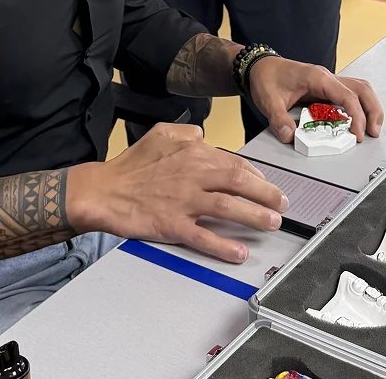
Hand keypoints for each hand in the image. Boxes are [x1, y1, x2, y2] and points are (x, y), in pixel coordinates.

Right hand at [66, 124, 288, 262]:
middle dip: (266, 193)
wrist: (103, 191)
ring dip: (255, 216)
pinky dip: (223, 246)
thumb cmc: (131, 165)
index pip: (233, 162)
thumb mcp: (159, 134)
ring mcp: (184, 201)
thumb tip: (205, 136)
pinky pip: (203, 236)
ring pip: (228, 207)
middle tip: (282, 204)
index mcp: (192, 152)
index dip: (256, 176)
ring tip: (273, 223)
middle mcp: (192, 175)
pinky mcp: (172, 225)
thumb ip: (187, 132)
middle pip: (239, 181)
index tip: (266, 186)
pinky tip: (240, 252)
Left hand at [247, 56, 383, 143]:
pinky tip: (359, 120)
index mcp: (317, 77)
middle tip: (372, 132)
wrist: (260, 66)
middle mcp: (327, 78)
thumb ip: (279, 119)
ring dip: (370, 108)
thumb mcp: (269, 101)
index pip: (346, 95)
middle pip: (362, 90)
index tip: (357, 133)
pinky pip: (351, 94)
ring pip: (360, 90)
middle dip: (372, 111)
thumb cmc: (266, 77)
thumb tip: (290, 137)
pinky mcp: (327, 88)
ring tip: (372, 128)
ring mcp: (329, 82)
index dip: (356, 115)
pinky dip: (360, 107)